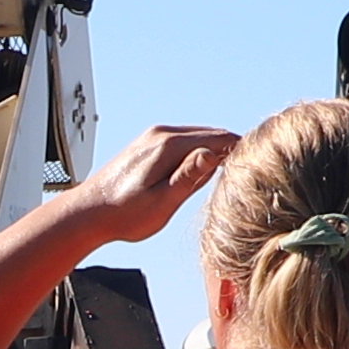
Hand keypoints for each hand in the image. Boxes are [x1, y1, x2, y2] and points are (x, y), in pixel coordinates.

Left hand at [56, 125, 238, 245]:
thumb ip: (189, 178)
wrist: (87, 213)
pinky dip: (198, 155)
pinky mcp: (149, 146)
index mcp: (168, 146)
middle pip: (210, 135)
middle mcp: (161, 134)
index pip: (219, 138)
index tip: (261, 165)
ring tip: (231, 176)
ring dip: (214, 153)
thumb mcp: (161, 202)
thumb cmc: (122, 214)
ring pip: (198, 139)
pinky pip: (184, 144)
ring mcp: (154, 138)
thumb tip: (214, 154)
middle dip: (231, 151)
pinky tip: (202, 176)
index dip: (242, 150)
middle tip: (252, 173)